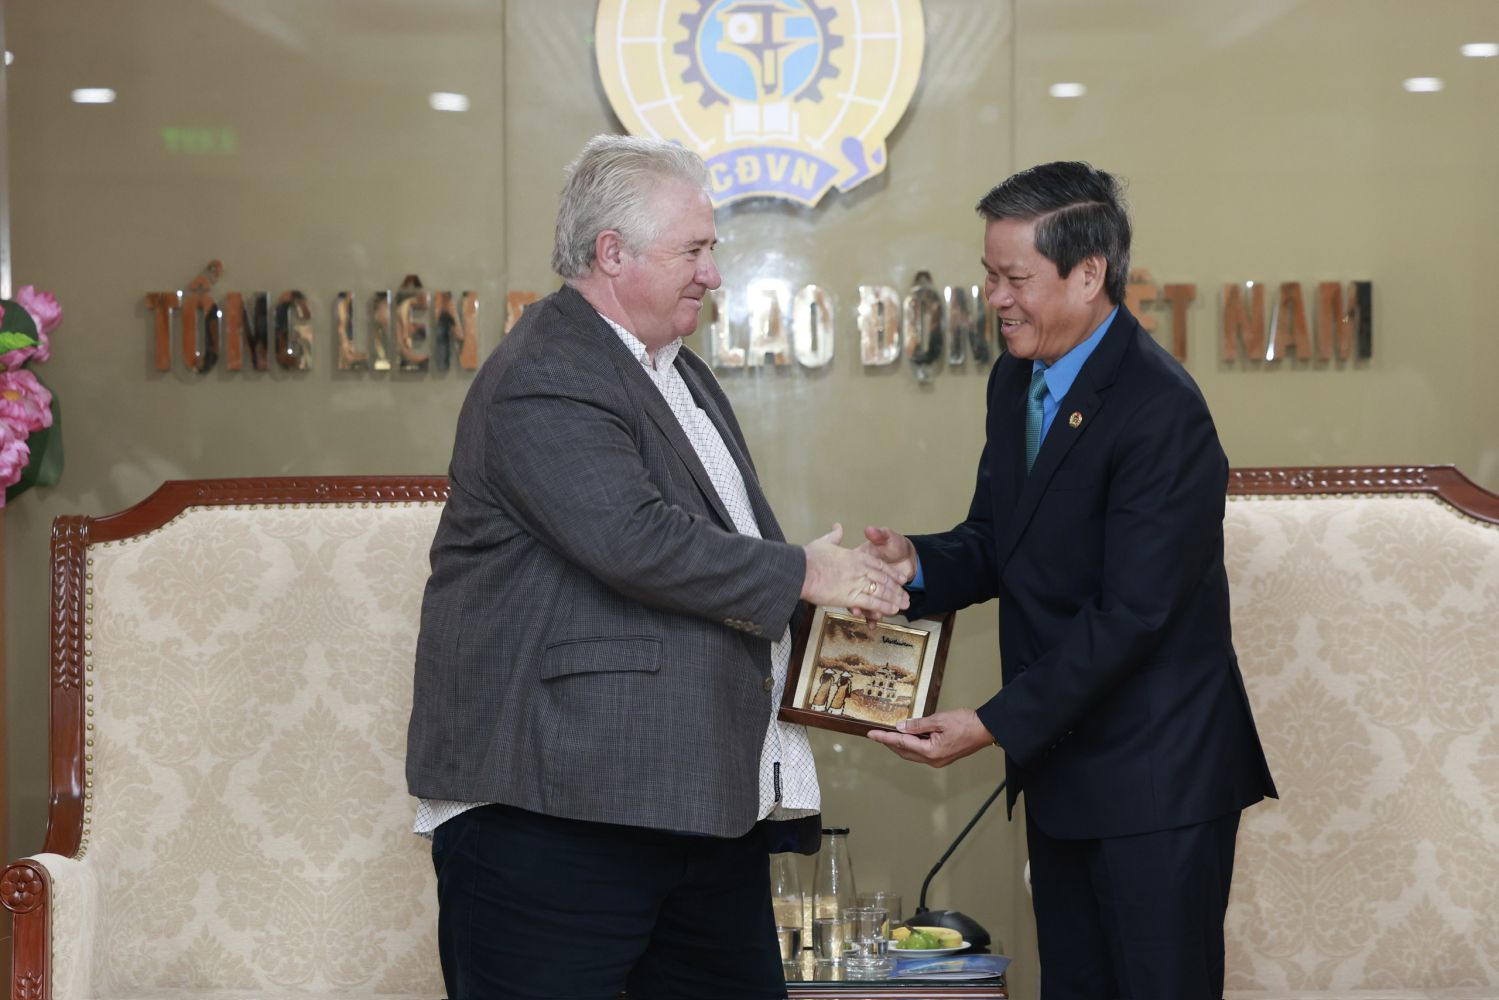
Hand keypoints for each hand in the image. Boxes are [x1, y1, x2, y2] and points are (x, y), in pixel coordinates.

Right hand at [802, 523, 910, 622]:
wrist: (800, 570)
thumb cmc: (808, 558)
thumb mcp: (823, 542)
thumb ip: (834, 536)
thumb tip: (838, 526)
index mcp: (854, 556)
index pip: (878, 564)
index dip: (890, 572)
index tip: (899, 578)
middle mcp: (859, 569)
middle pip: (883, 578)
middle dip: (896, 588)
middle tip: (905, 595)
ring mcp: (856, 583)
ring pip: (881, 590)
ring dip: (893, 598)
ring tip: (903, 605)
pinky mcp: (851, 596)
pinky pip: (871, 602)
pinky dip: (882, 606)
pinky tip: (891, 610)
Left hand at [867, 708, 994, 767]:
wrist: (986, 729)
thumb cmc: (966, 723)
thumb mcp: (939, 720)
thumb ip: (917, 725)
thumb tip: (900, 727)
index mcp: (930, 751)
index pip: (901, 743)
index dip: (884, 738)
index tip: (871, 734)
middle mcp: (933, 760)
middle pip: (904, 752)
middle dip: (889, 743)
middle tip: (876, 734)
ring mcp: (938, 760)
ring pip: (912, 754)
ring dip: (899, 745)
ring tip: (888, 735)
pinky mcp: (942, 757)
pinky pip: (921, 753)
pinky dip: (911, 745)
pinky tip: (907, 737)